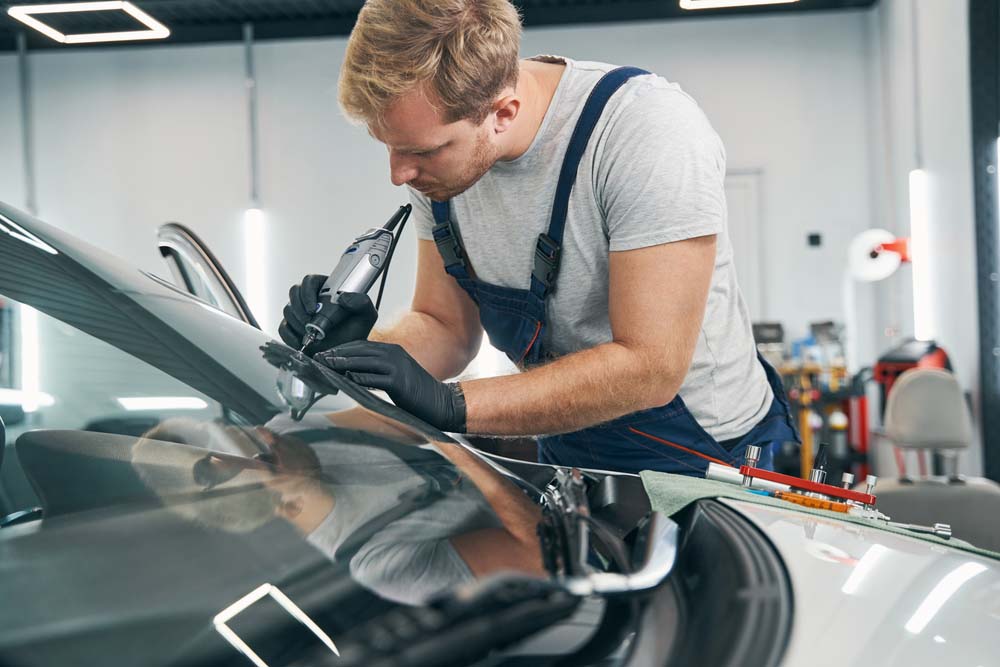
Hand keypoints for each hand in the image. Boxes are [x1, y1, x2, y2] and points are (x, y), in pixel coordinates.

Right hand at [278, 274, 377, 353]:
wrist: (347, 354)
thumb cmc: (356, 332)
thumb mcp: (366, 315)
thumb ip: (362, 302)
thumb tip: (343, 298)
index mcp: (326, 290)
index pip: (310, 281)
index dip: (307, 291)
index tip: (313, 308)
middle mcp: (311, 299)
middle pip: (294, 292)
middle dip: (299, 307)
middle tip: (309, 322)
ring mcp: (300, 313)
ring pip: (288, 309)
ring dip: (296, 322)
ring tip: (309, 334)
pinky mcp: (293, 328)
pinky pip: (282, 327)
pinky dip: (289, 335)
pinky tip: (301, 342)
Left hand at [316, 341, 466, 432]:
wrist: (439, 402)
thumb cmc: (417, 392)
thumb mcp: (396, 375)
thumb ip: (377, 371)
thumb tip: (352, 373)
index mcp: (394, 351)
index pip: (362, 345)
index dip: (342, 348)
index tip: (327, 353)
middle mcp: (395, 354)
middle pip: (360, 350)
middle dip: (338, 353)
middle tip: (320, 358)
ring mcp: (397, 367)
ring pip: (364, 361)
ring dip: (343, 363)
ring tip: (327, 365)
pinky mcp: (398, 382)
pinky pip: (373, 378)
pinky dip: (358, 378)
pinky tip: (346, 379)